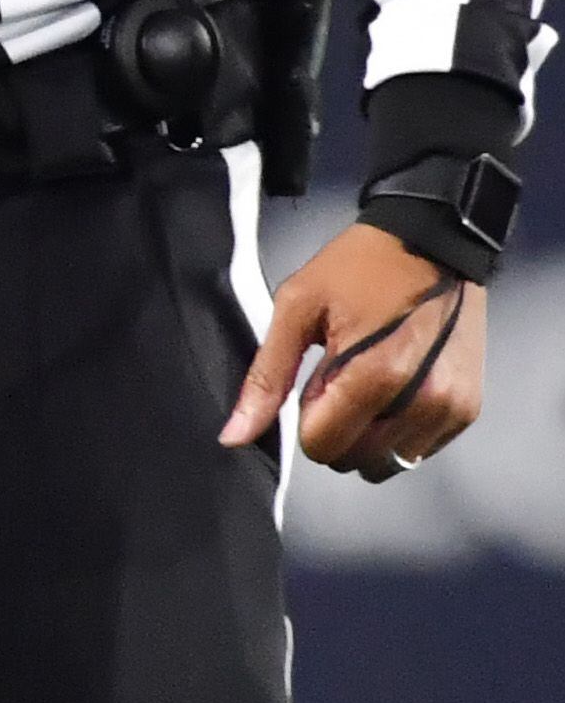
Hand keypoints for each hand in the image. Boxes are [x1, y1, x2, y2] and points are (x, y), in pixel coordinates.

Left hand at [221, 221, 486, 473]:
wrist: (433, 241)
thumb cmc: (359, 268)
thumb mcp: (297, 309)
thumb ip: (267, 378)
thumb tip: (234, 437)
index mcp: (375, 377)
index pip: (323, 446)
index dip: (307, 419)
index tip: (316, 381)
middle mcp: (422, 402)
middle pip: (356, 459)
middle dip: (337, 428)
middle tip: (342, 378)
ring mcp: (451, 408)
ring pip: (389, 461)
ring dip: (369, 434)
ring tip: (371, 382)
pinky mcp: (468, 408)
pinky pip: (421, 448)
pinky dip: (400, 431)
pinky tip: (398, 388)